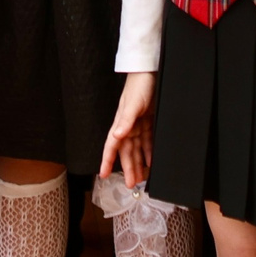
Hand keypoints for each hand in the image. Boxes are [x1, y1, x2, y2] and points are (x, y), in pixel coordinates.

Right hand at [99, 72, 156, 187]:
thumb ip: (125, 121)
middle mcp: (128, 126)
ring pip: (137, 149)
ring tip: (142, 177)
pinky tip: (152, 161)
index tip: (103, 174)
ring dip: (139, 163)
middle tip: (131, 184)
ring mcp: (138, 124)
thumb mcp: (132, 104)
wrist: (149, 71)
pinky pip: (148, 141)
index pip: (112, 146)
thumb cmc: (139, 85)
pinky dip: (149, 152)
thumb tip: (116, 136)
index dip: (107, 160)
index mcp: (121, 124)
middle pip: (127, 152)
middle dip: (128, 168)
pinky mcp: (148, 121)